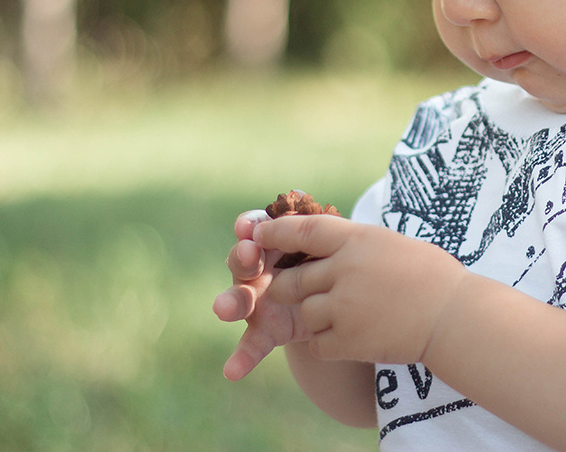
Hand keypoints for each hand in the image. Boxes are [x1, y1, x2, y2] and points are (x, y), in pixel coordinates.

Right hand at [212, 210, 315, 380]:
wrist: (342, 299)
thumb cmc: (331, 259)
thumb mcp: (327, 239)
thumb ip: (309, 221)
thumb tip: (298, 194)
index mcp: (272, 241)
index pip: (255, 229)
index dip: (249, 227)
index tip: (248, 228)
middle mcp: (258, 269)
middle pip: (241, 261)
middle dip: (242, 258)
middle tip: (248, 257)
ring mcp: (258, 301)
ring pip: (238, 300)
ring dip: (229, 302)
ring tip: (223, 308)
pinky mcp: (265, 329)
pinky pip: (251, 344)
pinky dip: (241, 358)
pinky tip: (232, 372)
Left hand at [254, 215, 467, 365]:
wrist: (454, 316)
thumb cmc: (430, 275)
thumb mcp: (391, 244)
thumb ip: (354, 244)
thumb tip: (319, 241)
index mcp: (357, 240)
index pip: (303, 230)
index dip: (277, 233)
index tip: (259, 235)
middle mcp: (345, 270)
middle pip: (292, 281)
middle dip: (291, 289)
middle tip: (301, 293)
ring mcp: (345, 307)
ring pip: (305, 314)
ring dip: (318, 319)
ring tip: (348, 317)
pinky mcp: (349, 340)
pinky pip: (317, 345)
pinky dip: (328, 344)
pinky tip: (353, 338)